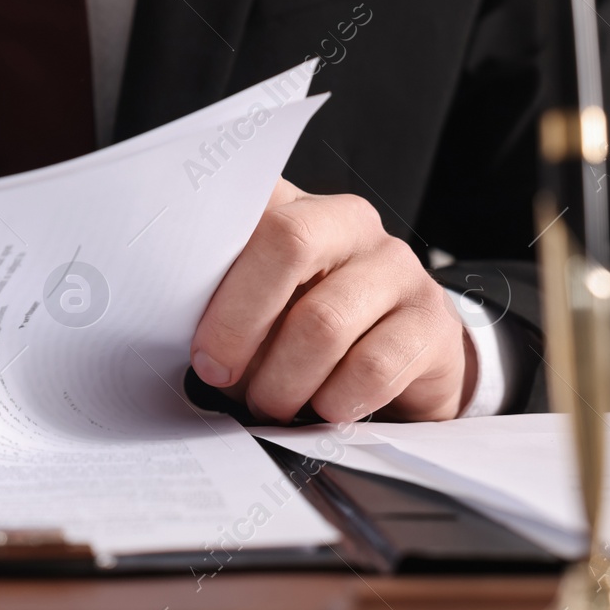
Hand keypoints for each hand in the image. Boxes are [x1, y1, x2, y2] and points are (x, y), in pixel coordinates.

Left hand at [189, 179, 475, 422]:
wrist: (405, 363)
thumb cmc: (305, 330)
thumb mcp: (259, 307)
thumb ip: (222, 298)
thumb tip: (177, 333)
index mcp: (296, 207)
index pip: (247, 200)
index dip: (206, 250)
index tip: (178, 307)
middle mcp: (350, 224)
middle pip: (289, 243)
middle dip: (239, 321)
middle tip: (216, 373)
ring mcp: (398, 269)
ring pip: (323, 321)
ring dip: (282, 379)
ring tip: (269, 403)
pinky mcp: (432, 324)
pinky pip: (372, 367)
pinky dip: (333, 400)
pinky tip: (323, 409)